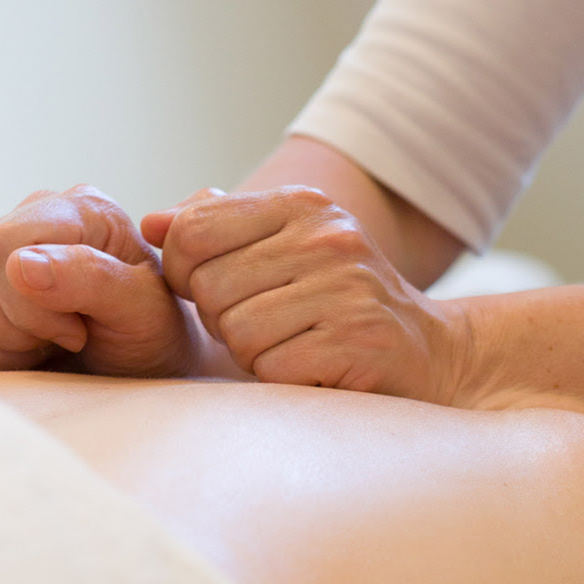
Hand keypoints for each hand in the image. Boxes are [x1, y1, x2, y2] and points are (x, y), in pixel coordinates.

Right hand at [0, 184, 199, 376]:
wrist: (145, 372)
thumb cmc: (153, 336)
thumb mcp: (143, 311)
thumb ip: (92, 278)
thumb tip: (20, 264)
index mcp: (75, 209)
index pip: (4, 242)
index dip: (31, 302)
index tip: (80, 332)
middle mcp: (27, 222)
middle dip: (16, 326)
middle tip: (68, 341)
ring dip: (2, 345)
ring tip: (51, 348)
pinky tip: (31, 356)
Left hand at [141, 186, 470, 400]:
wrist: (432, 354)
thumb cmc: (337, 305)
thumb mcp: (282, 250)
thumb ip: (215, 230)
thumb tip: (150, 224)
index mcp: (302, 206)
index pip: (192, 231)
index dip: (184, 273)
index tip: (215, 290)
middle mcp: (328, 237)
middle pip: (208, 288)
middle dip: (224, 319)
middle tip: (271, 325)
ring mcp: (348, 287)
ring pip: (237, 331)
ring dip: (254, 354)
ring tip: (295, 345)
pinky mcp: (358, 340)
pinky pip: (271, 367)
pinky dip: (281, 378)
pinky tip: (315, 368)